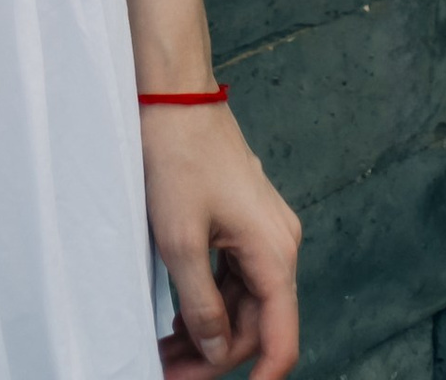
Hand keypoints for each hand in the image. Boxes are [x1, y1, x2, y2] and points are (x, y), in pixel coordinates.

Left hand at [145, 101, 300, 378]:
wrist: (174, 93)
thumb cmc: (178, 155)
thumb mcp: (180, 241)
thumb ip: (201, 306)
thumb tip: (217, 351)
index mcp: (274, 253)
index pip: (280, 340)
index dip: (258, 378)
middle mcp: (278, 245)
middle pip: (255, 325)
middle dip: (213, 356)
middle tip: (166, 370)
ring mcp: (261, 232)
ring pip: (241, 303)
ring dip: (207, 332)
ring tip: (165, 350)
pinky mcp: (242, 221)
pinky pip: (232, 277)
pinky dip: (207, 300)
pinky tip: (177, 317)